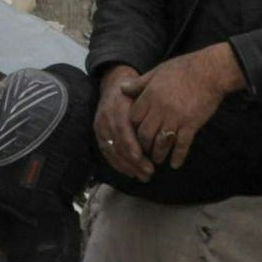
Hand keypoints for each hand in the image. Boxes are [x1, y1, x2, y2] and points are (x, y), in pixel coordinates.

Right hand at [93, 66, 147, 180]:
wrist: (114, 84)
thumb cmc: (134, 92)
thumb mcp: (142, 94)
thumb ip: (149, 108)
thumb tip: (162, 125)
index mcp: (117, 108)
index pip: (122, 130)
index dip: (131, 146)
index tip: (142, 159)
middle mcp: (106, 119)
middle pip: (118, 144)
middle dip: (133, 162)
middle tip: (149, 172)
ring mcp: (101, 128)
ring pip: (112, 152)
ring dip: (128, 167)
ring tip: (143, 176)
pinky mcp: (99, 135)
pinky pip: (107, 153)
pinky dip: (118, 165)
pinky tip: (130, 173)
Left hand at [125, 46, 245, 173]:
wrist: (211, 71)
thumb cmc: (184, 68)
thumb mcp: (158, 72)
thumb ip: (140, 83)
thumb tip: (121, 88)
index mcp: (150, 95)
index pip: (134, 118)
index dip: (132, 127)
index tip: (134, 133)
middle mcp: (160, 108)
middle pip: (144, 133)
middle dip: (143, 145)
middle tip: (144, 151)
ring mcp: (176, 118)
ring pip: (161, 142)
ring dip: (157, 154)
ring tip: (157, 159)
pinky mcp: (191, 124)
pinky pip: (182, 145)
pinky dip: (178, 156)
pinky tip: (175, 164)